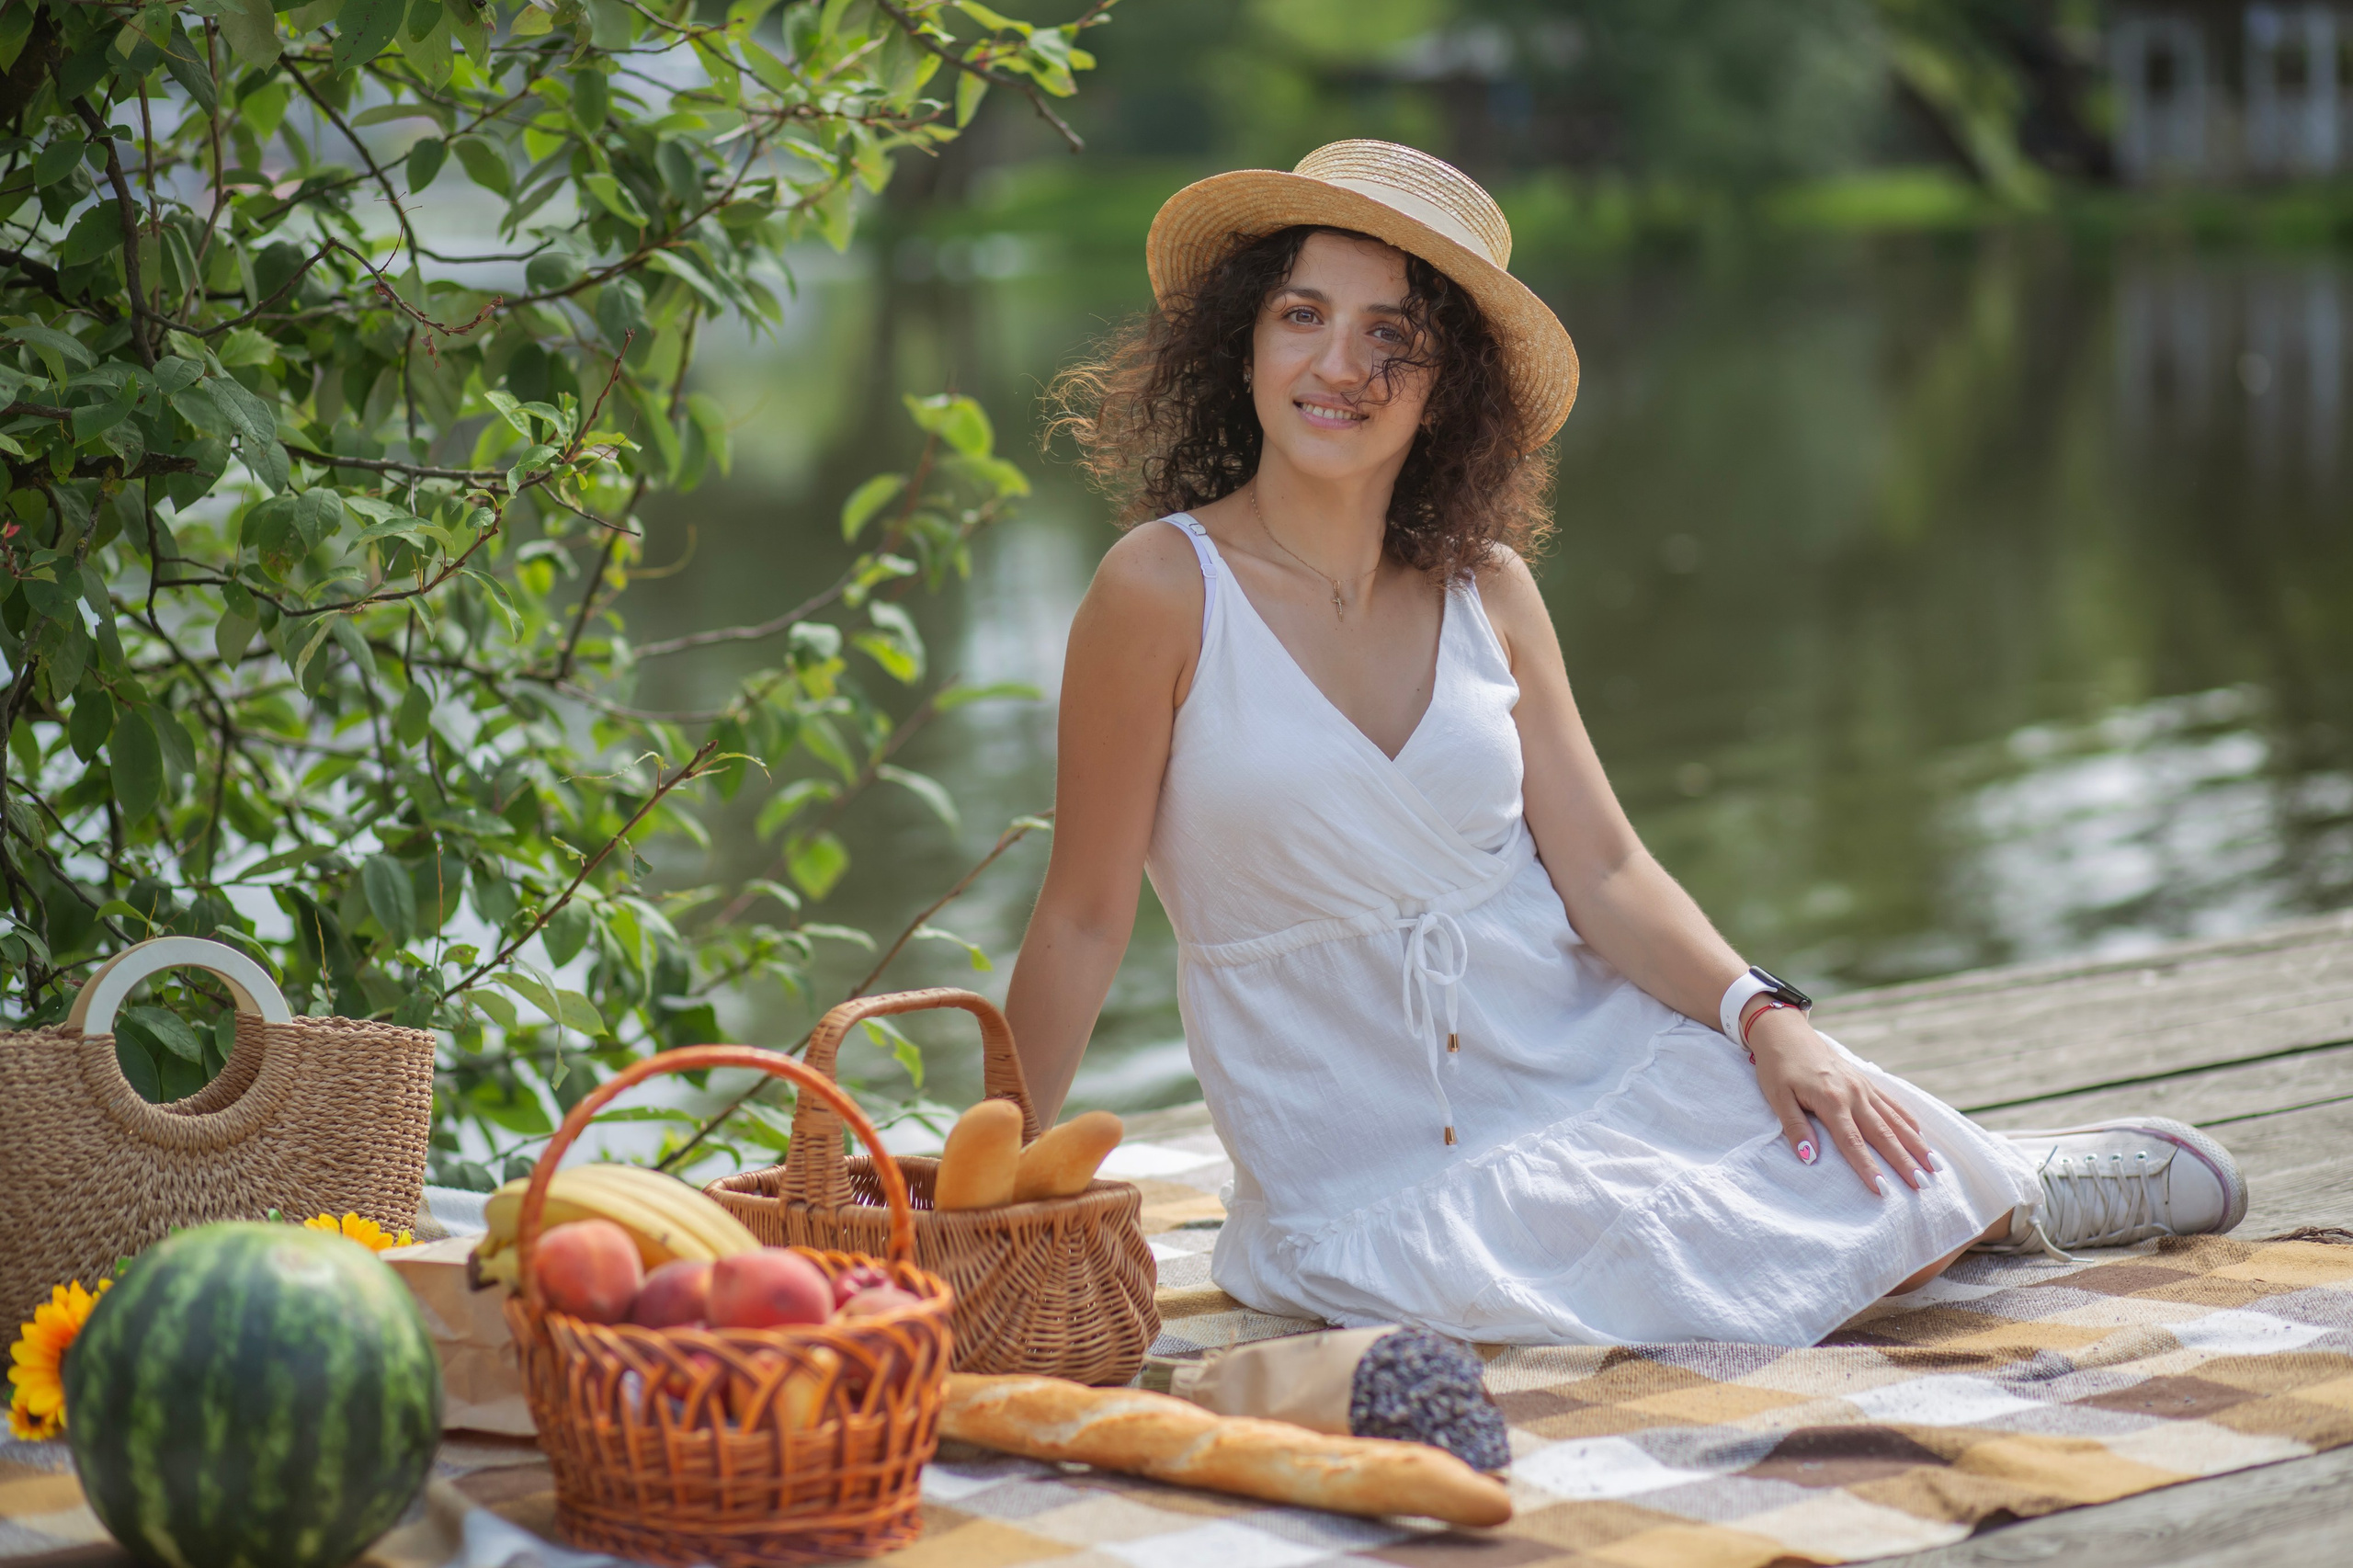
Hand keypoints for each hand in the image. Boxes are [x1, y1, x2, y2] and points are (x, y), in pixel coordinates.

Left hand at [1745, 1007, 1936, 1193]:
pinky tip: (1921, 1137)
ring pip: (1894, 1120)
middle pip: (1883, 1134)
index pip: (1853, 1142)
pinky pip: (1892, 1104)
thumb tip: (1809, 1158)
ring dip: (1916, 1144)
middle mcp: (1854, 1094)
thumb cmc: (1777, 1067)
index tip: (1883, 1191)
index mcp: (1831, 1101)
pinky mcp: (1865, 1081)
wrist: (1785, 1032)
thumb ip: (1795, 1127)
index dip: (1868, 1167)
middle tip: (1923, 1186)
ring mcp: (1862, 1087)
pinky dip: (1908, 1121)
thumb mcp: (1777, 1097)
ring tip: (1934, 1166)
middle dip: (1904, 1162)